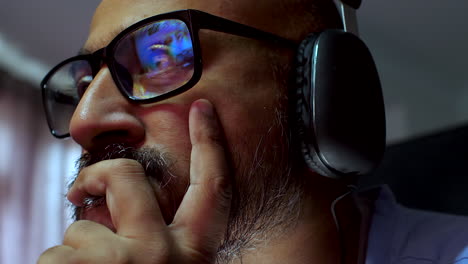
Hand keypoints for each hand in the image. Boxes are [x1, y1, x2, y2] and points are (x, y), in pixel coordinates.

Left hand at [37, 99, 231, 263]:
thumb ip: (168, 242)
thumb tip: (133, 213)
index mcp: (194, 256)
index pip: (212, 187)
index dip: (210, 143)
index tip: (203, 109)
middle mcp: (162, 255)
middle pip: (126, 177)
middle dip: (97, 177)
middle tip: (79, 190)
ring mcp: (120, 262)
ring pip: (81, 228)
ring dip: (77, 252)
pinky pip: (53, 255)